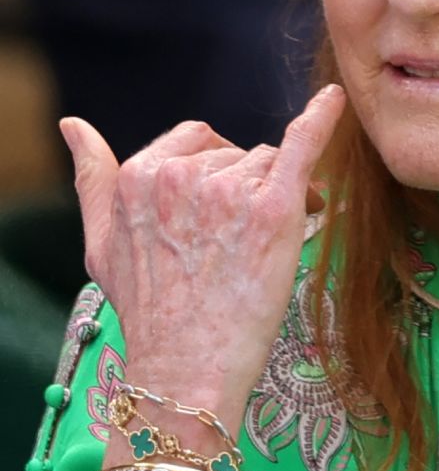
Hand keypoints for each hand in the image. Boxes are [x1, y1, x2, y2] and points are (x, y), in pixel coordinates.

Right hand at [59, 84, 346, 423]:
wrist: (187, 369)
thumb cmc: (150, 310)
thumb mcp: (102, 243)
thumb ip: (92, 178)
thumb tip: (72, 126)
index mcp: (140, 175)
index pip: (198, 141)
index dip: (218, 169)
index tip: (224, 207)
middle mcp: (182, 176)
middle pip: (239, 154)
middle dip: (250, 186)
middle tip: (248, 237)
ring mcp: (229, 191)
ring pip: (272, 166)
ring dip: (278, 194)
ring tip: (267, 244)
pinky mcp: (274, 210)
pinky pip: (302, 147)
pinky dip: (322, 120)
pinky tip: (335, 101)